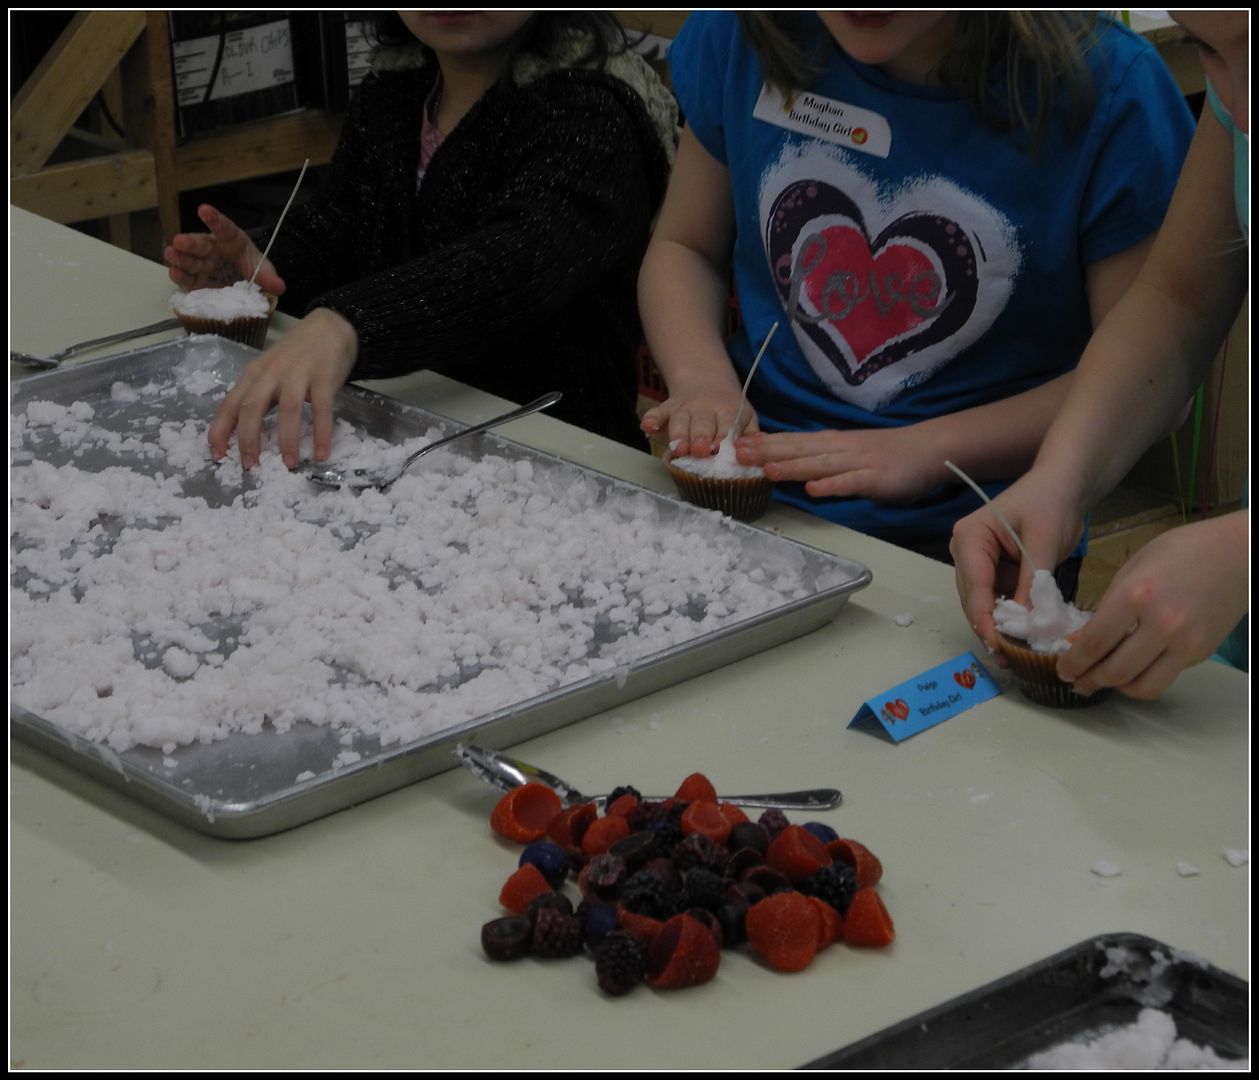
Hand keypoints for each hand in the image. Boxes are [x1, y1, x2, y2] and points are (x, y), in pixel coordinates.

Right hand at [164, 204, 285, 296]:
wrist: (247, 288)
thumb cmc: (253, 271)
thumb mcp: (264, 271)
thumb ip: (269, 277)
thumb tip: (279, 287)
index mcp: (232, 241)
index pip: (224, 228)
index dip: (215, 219)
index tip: (204, 210)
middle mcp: (213, 250)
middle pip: (201, 244)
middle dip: (190, 242)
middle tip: (179, 241)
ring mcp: (203, 265)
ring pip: (189, 259)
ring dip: (179, 257)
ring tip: (170, 253)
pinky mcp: (196, 282)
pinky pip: (186, 278)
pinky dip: (179, 275)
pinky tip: (175, 272)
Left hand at [208, 308, 357, 468]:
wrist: (330, 328)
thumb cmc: (297, 355)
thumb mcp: (270, 372)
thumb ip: (259, 397)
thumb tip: (245, 435)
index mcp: (254, 374)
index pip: (230, 404)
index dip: (220, 430)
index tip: (217, 455)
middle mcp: (271, 373)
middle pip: (253, 406)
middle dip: (248, 438)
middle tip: (251, 465)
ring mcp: (298, 374)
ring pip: (287, 409)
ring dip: (286, 440)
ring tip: (289, 464)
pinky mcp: (324, 378)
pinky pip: (321, 408)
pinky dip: (321, 432)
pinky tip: (321, 453)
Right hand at [640, 377, 753, 457]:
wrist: (706, 383)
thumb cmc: (730, 412)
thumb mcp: (746, 418)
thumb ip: (751, 435)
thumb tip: (758, 451)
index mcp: (728, 411)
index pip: (727, 424)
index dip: (723, 436)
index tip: (721, 449)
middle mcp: (705, 409)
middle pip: (702, 423)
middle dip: (700, 437)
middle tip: (699, 451)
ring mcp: (684, 408)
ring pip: (680, 421)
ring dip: (678, 434)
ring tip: (678, 448)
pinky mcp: (667, 408)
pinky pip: (657, 412)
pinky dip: (652, 419)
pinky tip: (647, 426)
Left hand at [734, 426, 948, 502]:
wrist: (926, 450)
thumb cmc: (882, 453)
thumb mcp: (845, 450)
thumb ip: (818, 456)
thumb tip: (783, 460)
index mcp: (830, 442)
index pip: (792, 440)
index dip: (765, 442)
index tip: (737, 443)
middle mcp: (839, 449)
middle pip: (799, 450)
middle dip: (768, 452)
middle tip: (739, 454)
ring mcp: (857, 463)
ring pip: (819, 465)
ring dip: (792, 467)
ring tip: (767, 471)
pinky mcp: (875, 479)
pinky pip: (850, 483)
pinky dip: (831, 486)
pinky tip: (812, 490)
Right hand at [950, 477, 1084, 654]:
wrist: (1064, 485)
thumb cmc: (1051, 501)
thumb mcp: (1044, 541)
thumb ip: (1034, 582)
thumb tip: (1030, 623)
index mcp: (969, 537)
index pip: (974, 585)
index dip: (984, 618)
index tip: (997, 645)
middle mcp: (966, 553)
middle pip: (974, 599)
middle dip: (991, 627)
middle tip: (1010, 658)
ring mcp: (979, 565)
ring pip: (986, 604)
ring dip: (1001, 626)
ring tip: (1018, 653)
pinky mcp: (996, 573)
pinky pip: (1001, 601)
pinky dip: (1013, 617)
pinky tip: (1026, 636)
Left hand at [1058, 513, 1247, 698]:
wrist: (1239, 554)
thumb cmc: (1182, 552)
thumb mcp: (1132, 569)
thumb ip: (1106, 607)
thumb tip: (1079, 641)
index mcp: (1137, 595)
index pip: (1094, 642)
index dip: (1073, 661)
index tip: (1062, 668)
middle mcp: (1163, 623)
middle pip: (1116, 671)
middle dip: (1089, 680)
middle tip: (1075, 681)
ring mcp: (1186, 643)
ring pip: (1143, 687)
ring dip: (1116, 688)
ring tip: (1101, 681)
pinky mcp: (1202, 653)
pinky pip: (1165, 678)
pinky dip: (1142, 680)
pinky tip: (1130, 671)